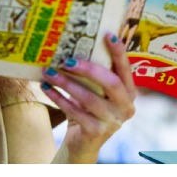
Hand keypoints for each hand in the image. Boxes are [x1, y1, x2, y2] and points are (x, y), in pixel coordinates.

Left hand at [41, 33, 136, 162]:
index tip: (107, 34)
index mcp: (129, 92)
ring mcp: (113, 121)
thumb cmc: (90, 107)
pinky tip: (47, 88)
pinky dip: (59, 98)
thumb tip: (73, 43)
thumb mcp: (97, 90)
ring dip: (66, 83)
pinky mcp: (96, 132)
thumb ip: (95, 73)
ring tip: (49, 71)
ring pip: (89, 98)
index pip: (126, 69)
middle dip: (88, 69)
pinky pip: (75, 112)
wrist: (83, 141)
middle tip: (67, 59)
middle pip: (111, 83)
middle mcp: (126, 107)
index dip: (119, 52)